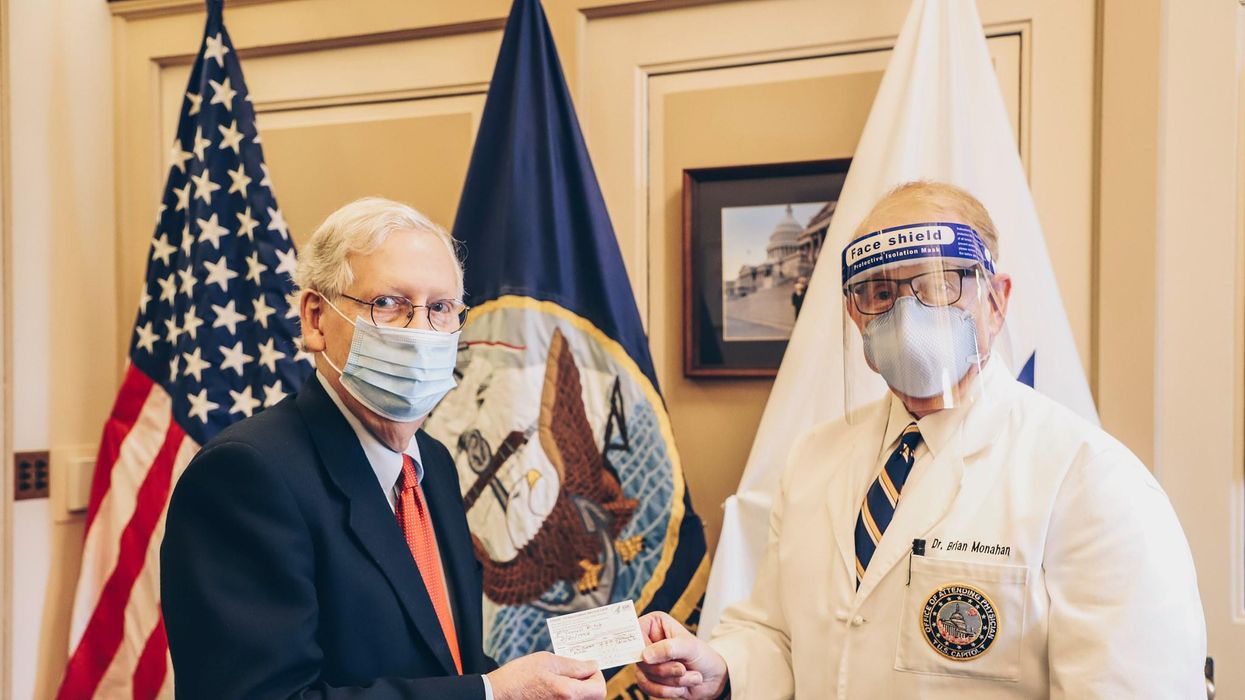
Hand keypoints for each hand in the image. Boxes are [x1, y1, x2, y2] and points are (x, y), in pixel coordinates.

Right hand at [486, 651, 604, 699]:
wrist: (496, 696)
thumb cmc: (518, 678)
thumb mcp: (546, 661)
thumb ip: (574, 665)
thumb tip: (593, 665)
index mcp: (568, 693)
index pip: (599, 689)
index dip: (596, 675)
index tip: (586, 667)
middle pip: (592, 697)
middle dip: (588, 682)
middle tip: (575, 671)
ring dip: (577, 688)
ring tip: (561, 679)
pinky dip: (566, 695)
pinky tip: (553, 688)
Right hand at [635, 612, 728, 698]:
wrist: (712, 679)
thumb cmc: (703, 656)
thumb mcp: (689, 647)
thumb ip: (668, 648)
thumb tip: (644, 656)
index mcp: (654, 623)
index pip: (636, 634)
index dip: (643, 649)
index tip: (652, 659)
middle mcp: (647, 640)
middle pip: (640, 659)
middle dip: (665, 669)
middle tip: (682, 669)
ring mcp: (647, 660)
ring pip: (645, 675)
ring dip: (671, 681)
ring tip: (689, 676)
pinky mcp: (649, 677)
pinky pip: (648, 688)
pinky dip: (667, 691)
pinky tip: (682, 687)